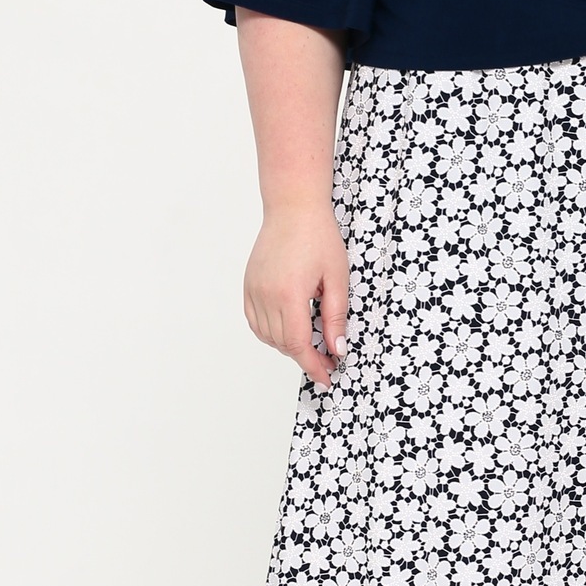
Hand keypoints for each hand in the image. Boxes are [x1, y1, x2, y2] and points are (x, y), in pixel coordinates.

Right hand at [242, 203, 349, 386]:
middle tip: (328, 360)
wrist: (294, 208)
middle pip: (282, 343)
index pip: (297, 344)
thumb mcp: (337, 278)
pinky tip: (289, 329)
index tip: (327, 378)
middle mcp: (265, 295)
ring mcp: (253, 290)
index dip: (313, 365)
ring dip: (288, 345)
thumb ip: (335, 317)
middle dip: (305, 357)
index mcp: (289, 294)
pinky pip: (255, 321)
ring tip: (311, 344)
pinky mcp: (248, 285)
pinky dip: (271, 332)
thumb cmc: (319, 236)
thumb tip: (337, 349)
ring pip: (267, 336)